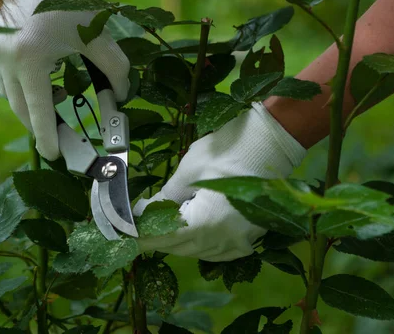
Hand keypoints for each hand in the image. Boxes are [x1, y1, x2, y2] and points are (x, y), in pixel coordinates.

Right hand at [0, 0, 129, 160]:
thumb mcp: (99, 36)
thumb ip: (116, 70)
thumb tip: (120, 97)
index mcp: (29, 57)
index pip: (37, 110)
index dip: (47, 137)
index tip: (54, 156)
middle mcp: (5, 56)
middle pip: (19, 106)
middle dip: (38, 124)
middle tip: (59, 135)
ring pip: (9, 93)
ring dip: (29, 105)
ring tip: (55, 101)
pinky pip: (4, 77)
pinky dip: (21, 87)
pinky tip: (42, 81)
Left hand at [134, 103, 306, 261]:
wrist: (272, 142)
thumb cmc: (228, 150)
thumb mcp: (188, 172)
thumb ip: (163, 199)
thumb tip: (142, 213)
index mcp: (206, 224)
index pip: (163, 238)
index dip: (139, 237)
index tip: (121, 235)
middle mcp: (223, 241)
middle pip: (179, 248)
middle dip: (156, 238)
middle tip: (138, 225)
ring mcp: (239, 242)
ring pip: (198, 251)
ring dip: (177, 241)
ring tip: (160, 224)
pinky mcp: (249, 238)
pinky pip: (217, 251)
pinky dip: (200, 244)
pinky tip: (190, 232)